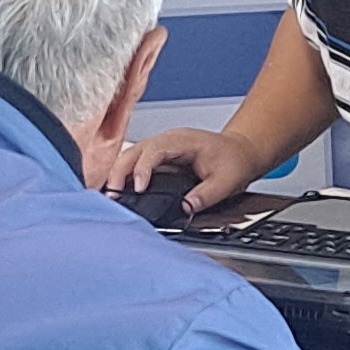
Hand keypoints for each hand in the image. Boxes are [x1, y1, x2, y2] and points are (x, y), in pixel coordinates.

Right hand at [112, 126, 270, 211]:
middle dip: (120, 172)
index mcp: (182, 141)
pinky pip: (135, 166)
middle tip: (112, 195)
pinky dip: (125, 178)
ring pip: (130, 158)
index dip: (143, 168)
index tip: (140, 188)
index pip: (154, 150)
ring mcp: (160, 150)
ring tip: (110, 197)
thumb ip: (206, 195)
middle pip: (134, 151)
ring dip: (118, 175)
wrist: (240, 152)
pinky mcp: (158, 161)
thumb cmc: (233, 160)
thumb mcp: (227, 181)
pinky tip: (118, 193)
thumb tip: (185, 207)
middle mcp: (167, 142)